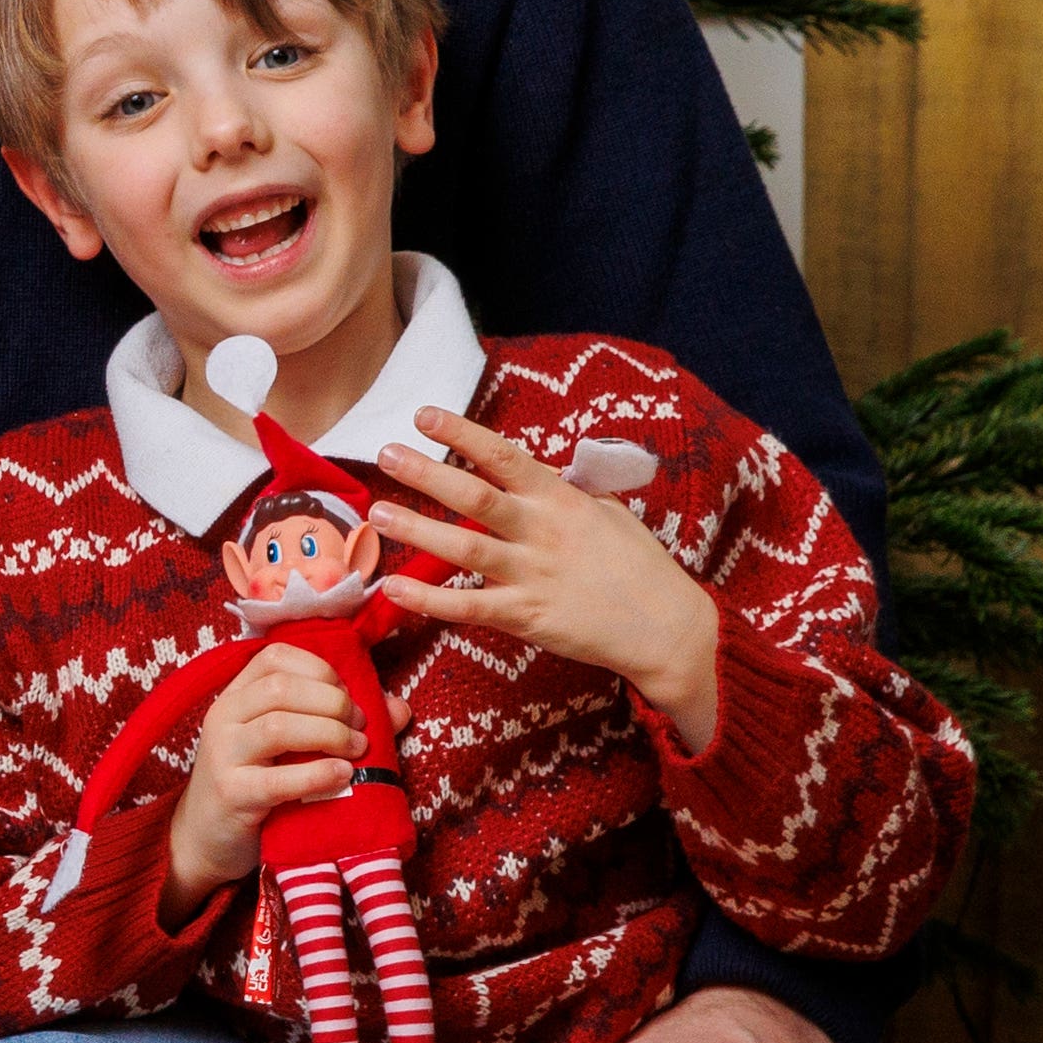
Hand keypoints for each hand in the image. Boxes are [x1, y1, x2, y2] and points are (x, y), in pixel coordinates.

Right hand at [161, 649, 373, 920]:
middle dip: (333, 702)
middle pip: (281, 687)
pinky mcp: (231, 795)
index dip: (320, 670)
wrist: (207, 840)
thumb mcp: (289, 748)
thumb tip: (399, 710)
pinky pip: (277, 780)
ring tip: (357, 750)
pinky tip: (343, 775)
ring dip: (330, 733)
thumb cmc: (256, 785)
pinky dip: (317, 774)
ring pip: (279, 725)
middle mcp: (223, 716)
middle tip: (360, 728)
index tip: (348, 695)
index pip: (275, 657)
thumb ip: (338, 722)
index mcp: (236, 695)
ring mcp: (223, 755)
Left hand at [370, 409, 721, 748]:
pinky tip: (394, 587)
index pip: (503, 456)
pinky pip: (470, 606)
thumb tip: (544, 468)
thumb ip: (569, 490)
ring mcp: (533, 574)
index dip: (462, 433)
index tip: (422, 415)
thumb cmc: (639, 566)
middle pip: (476, 497)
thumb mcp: (609, 512)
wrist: (666, 627)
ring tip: (376, 514)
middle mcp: (542, 531)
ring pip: (465, 548)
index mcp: (560, 499)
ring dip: (418, 529)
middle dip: (426, 473)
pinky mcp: (527, 617)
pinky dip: (430, 598)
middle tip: (384, 454)